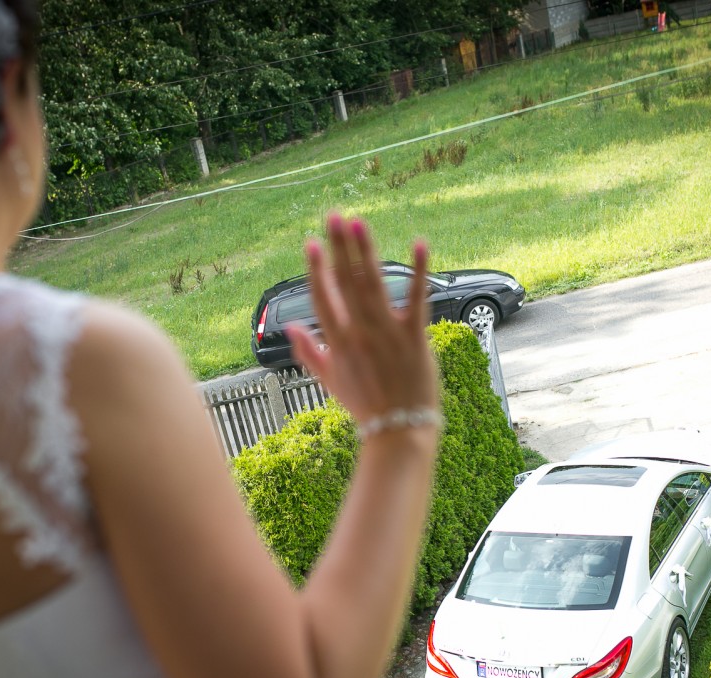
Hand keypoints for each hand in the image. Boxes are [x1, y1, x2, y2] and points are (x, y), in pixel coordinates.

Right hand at [285, 213, 438, 424]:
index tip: (310, 243)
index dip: (316, 269)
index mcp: (338, 342)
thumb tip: (292, 329)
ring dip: (366, 251)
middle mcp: (359, 333)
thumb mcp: (330, 381)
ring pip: (373, 283)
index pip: (322, 297)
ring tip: (358, 223)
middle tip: (333, 215)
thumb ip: (309, 352)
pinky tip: (419, 243)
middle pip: (345, 282)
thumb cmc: (365, 406)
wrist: (398, 430)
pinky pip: (416, 298)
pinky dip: (418, 270)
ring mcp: (387, 333)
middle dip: (338, 247)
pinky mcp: (415, 337)